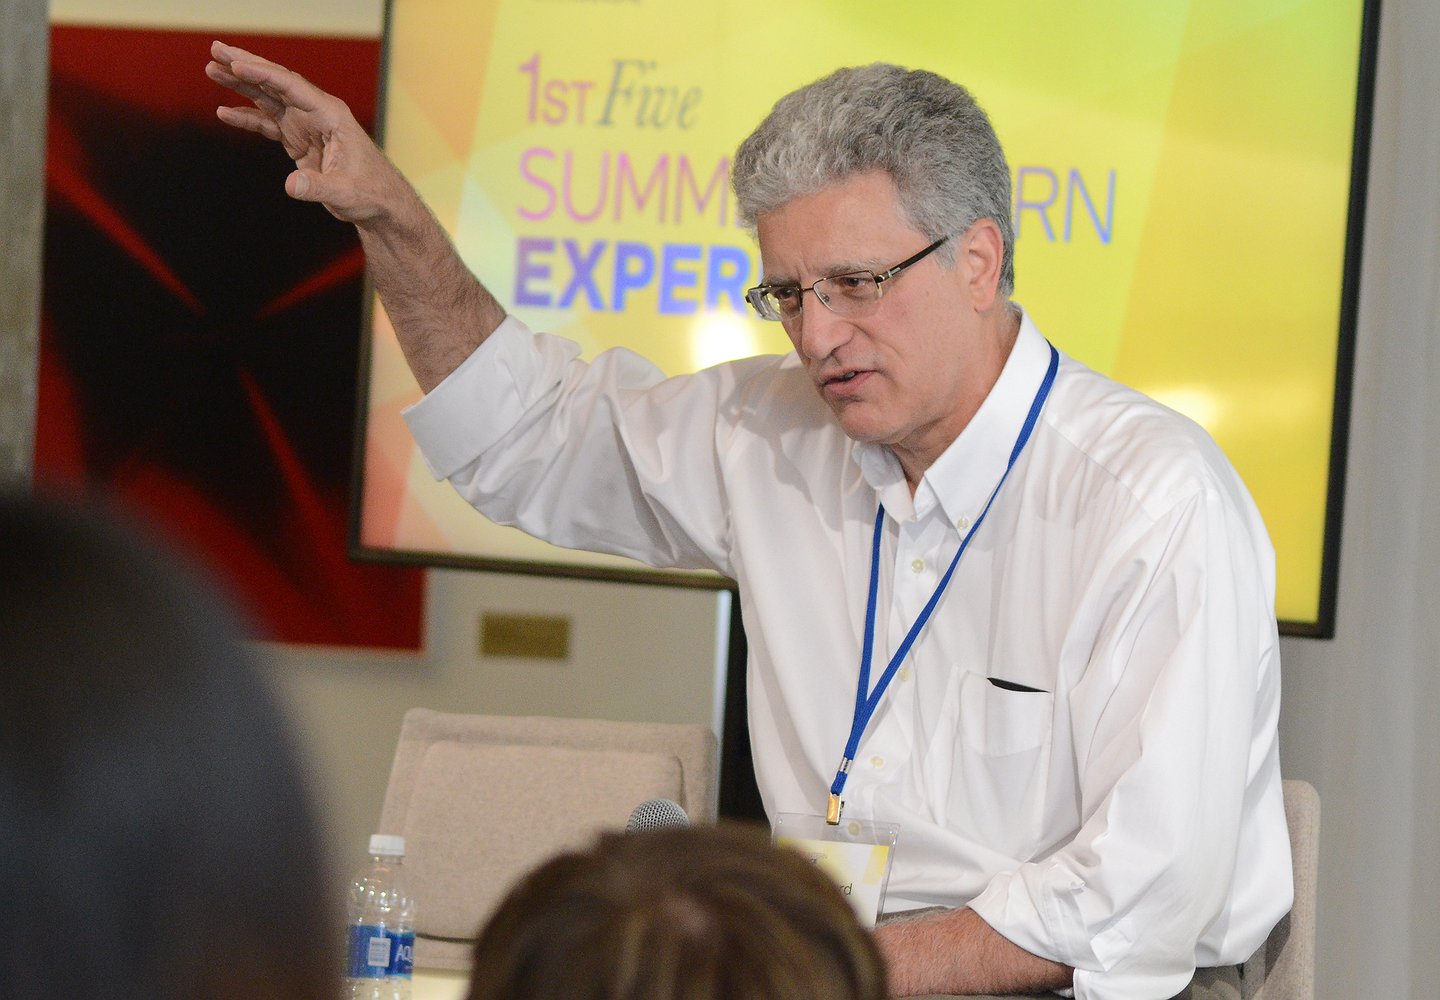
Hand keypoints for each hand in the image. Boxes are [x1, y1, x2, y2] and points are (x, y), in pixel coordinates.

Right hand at [206, 40, 406, 224]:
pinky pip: (268, 123)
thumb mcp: (345, 192)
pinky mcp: (298, 140)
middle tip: (216, 49)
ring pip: (268, 98)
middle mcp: (316, 113)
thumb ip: (317, 187)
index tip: (237, 65)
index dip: (264, 74)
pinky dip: (246, 118)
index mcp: (331, 115)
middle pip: (276, 83)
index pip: (293, 87)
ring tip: (211, 69)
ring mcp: (306, 125)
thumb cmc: (370, 193)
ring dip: (240, 84)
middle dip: (246, 66)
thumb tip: (291, 185)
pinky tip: (224, 112)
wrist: (378, 204)